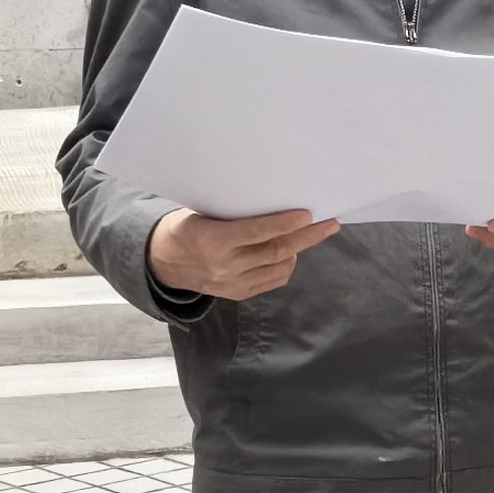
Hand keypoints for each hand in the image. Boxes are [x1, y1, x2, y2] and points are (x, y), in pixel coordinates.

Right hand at [150, 206, 338, 300]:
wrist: (163, 262)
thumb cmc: (185, 227)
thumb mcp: (201, 213)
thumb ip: (233, 213)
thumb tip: (273, 199)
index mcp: (212, 241)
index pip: (256, 232)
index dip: (284, 223)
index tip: (308, 214)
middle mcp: (224, 266)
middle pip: (275, 251)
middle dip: (307, 237)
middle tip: (330, 224)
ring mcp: (232, 283)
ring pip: (279, 267)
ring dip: (300, 250)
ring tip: (315, 233)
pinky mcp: (238, 293)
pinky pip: (273, 280)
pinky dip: (287, 265)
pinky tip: (292, 252)